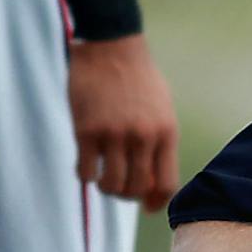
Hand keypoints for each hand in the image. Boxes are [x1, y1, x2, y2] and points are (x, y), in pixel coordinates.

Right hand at [67, 34, 180, 208]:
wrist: (110, 45)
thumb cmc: (138, 77)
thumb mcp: (163, 108)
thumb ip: (160, 142)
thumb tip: (153, 182)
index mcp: (166, 133)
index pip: (166, 185)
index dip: (155, 202)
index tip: (146, 206)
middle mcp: (143, 137)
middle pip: (137, 189)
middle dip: (127, 195)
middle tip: (119, 185)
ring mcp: (114, 135)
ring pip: (111, 186)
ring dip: (106, 188)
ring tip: (102, 176)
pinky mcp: (86, 130)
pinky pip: (85, 173)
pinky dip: (86, 175)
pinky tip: (86, 164)